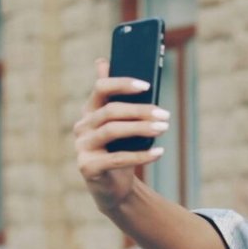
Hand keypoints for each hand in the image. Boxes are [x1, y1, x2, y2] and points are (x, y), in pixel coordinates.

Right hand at [72, 59, 167, 212]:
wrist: (113, 188)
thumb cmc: (120, 150)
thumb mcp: (121, 124)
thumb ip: (115, 97)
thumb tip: (102, 60)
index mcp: (89, 111)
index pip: (100, 88)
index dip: (122, 84)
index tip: (147, 85)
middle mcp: (81, 126)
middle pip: (111, 111)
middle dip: (140, 111)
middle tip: (165, 115)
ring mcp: (82, 147)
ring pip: (113, 131)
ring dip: (141, 128)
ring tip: (164, 128)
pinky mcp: (88, 167)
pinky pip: (117, 158)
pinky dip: (141, 155)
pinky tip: (159, 152)